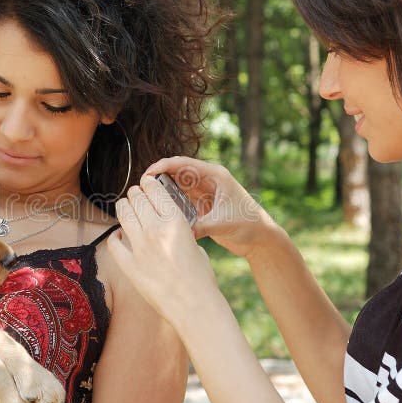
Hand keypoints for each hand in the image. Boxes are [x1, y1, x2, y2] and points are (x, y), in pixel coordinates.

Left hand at [107, 174, 220, 326]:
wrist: (195, 306)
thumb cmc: (201, 277)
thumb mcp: (194, 242)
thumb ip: (177, 229)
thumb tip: (165, 222)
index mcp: (175, 221)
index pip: (154, 190)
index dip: (148, 183)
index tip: (145, 182)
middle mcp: (155, 230)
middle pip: (135, 199)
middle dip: (134, 194)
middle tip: (134, 195)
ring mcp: (139, 248)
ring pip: (123, 214)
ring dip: (123, 208)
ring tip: (125, 207)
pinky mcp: (129, 266)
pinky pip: (114, 244)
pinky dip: (115, 237)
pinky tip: (119, 236)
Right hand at [145, 156, 276, 256]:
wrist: (261, 238)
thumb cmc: (249, 224)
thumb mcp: (223, 223)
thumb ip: (201, 226)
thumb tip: (179, 231)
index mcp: (216, 175)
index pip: (185, 164)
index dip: (164, 165)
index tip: (148, 172)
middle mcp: (208, 181)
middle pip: (178, 173)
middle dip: (159, 177)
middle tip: (141, 188)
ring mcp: (205, 193)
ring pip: (178, 187)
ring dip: (163, 191)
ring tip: (145, 199)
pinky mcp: (202, 206)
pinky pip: (181, 200)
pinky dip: (171, 203)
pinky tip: (158, 210)